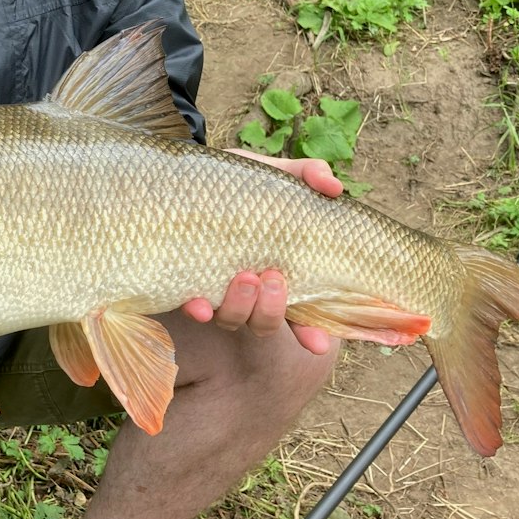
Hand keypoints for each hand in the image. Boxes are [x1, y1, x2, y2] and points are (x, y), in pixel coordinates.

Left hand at [179, 152, 343, 354]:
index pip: (301, 311)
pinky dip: (197, 309)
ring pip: (231, 319)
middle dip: (272, 310)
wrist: (188, 174)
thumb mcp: (277, 175)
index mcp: (278, 271)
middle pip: (265, 322)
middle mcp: (249, 290)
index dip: (311, 332)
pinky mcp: (184, 281)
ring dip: (240, 306)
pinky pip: (192, 306)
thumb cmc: (240, 181)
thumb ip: (308, 176)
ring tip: (244, 277)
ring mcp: (217, 289)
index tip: (319, 344)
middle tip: (273, 278)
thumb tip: (334, 187)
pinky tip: (196, 304)